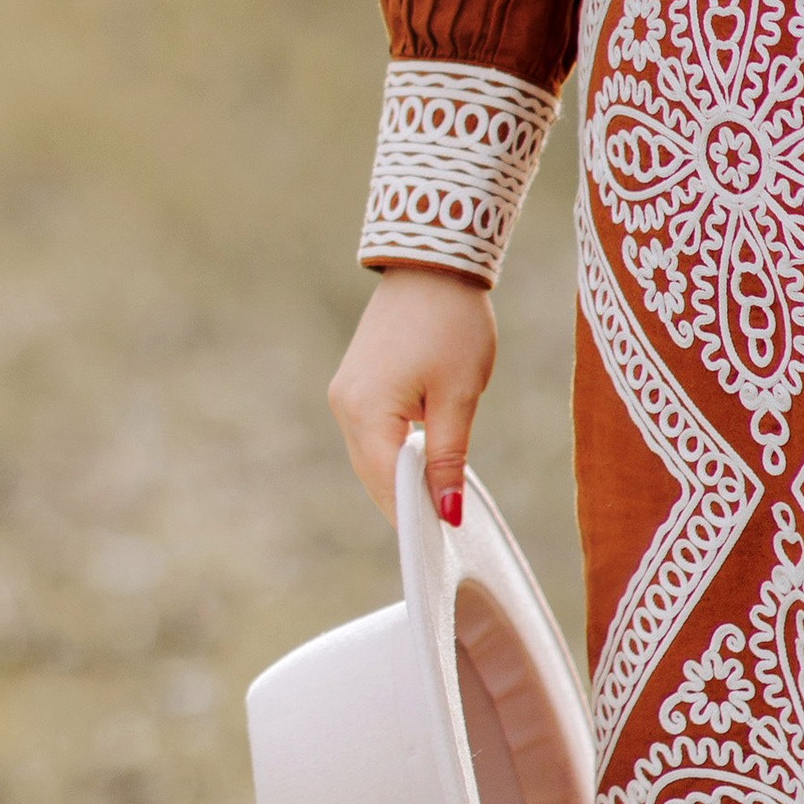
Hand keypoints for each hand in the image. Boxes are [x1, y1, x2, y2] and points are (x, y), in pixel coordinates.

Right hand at [328, 264, 497, 524]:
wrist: (432, 263)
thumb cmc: (452, 324)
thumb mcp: (459, 396)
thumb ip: (448, 458)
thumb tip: (445, 514)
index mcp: (366, 412)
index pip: (387, 485)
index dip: (416, 516)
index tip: (446, 540)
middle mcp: (344, 406)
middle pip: (374, 475)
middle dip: (407, 502)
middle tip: (447, 525)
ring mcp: (345, 394)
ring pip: (372, 457)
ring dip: (401, 478)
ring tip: (439, 499)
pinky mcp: (354, 383)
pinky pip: (371, 434)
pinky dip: (394, 452)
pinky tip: (422, 462)